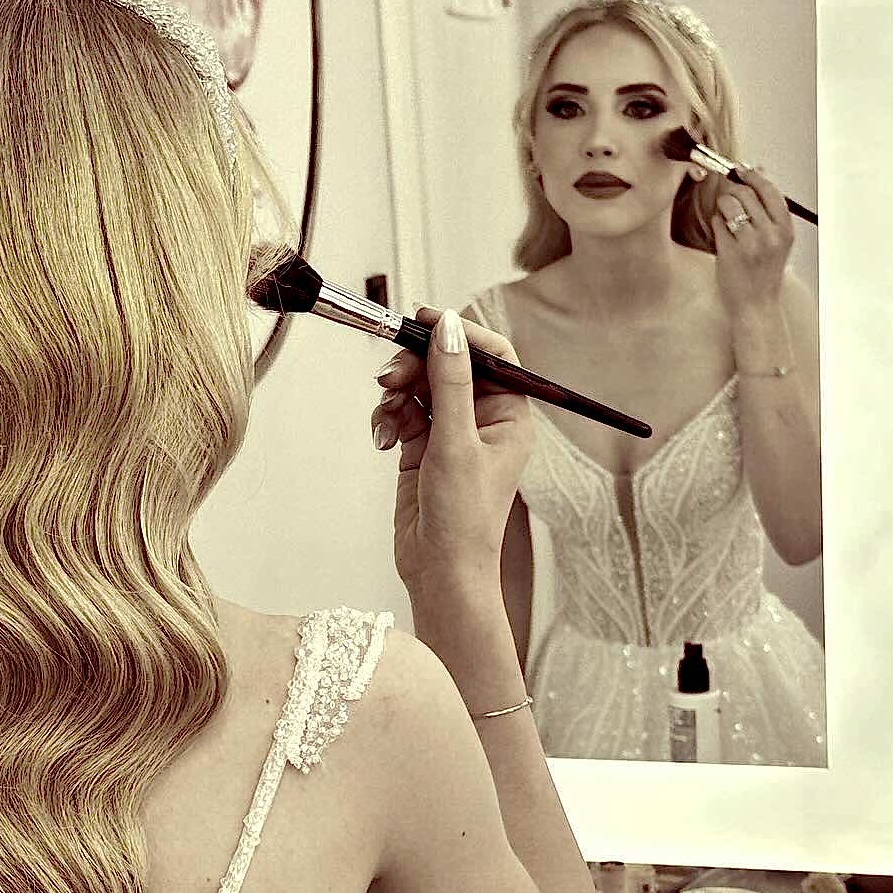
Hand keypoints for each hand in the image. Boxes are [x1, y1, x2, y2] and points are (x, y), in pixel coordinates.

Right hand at [369, 307, 534, 589]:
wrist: (440, 572)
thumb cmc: (464, 518)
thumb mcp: (456, 442)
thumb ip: (450, 381)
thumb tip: (448, 327)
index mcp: (510, 415)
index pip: (491, 354)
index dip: (458, 332)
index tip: (424, 320)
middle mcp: (483, 418)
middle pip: (447, 364)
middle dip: (415, 365)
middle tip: (388, 374)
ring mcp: (451, 432)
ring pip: (419, 385)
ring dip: (396, 391)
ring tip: (384, 410)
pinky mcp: (422, 447)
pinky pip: (402, 411)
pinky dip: (388, 417)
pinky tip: (382, 438)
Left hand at [713, 167, 793, 314]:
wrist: (756, 304)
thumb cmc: (764, 270)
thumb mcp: (776, 238)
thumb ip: (768, 206)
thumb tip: (759, 170)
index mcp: (785, 229)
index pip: (769, 189)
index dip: (752, 175)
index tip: (741, 169)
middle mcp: (770, 234)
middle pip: (745, 193)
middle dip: (732, 191)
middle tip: (729, 198)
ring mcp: (750, 243)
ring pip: (728, 204)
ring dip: (723, 207)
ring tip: (727, 221)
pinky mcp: (730, 251)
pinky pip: (717, 222)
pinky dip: (717, 225)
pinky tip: (724, 237)